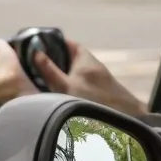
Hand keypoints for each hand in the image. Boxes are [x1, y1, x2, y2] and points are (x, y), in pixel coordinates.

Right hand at [32, 38, 148, 117]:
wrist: (124, 118)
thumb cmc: (94, 100)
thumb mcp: (66, 86)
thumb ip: (50, 71)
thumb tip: (35, 54)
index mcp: (85, 58)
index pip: (68, 43)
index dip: (54, 42)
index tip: (39, 46)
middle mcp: (92, 65)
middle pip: (70, 57)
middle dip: (55, 60)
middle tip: (37, 66)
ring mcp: (98, 78)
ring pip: (76, 71)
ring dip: (63, 74)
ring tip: (46, 81)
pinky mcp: (101, 91)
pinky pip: (82, 82)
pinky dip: (72, 85)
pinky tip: (64, 96)